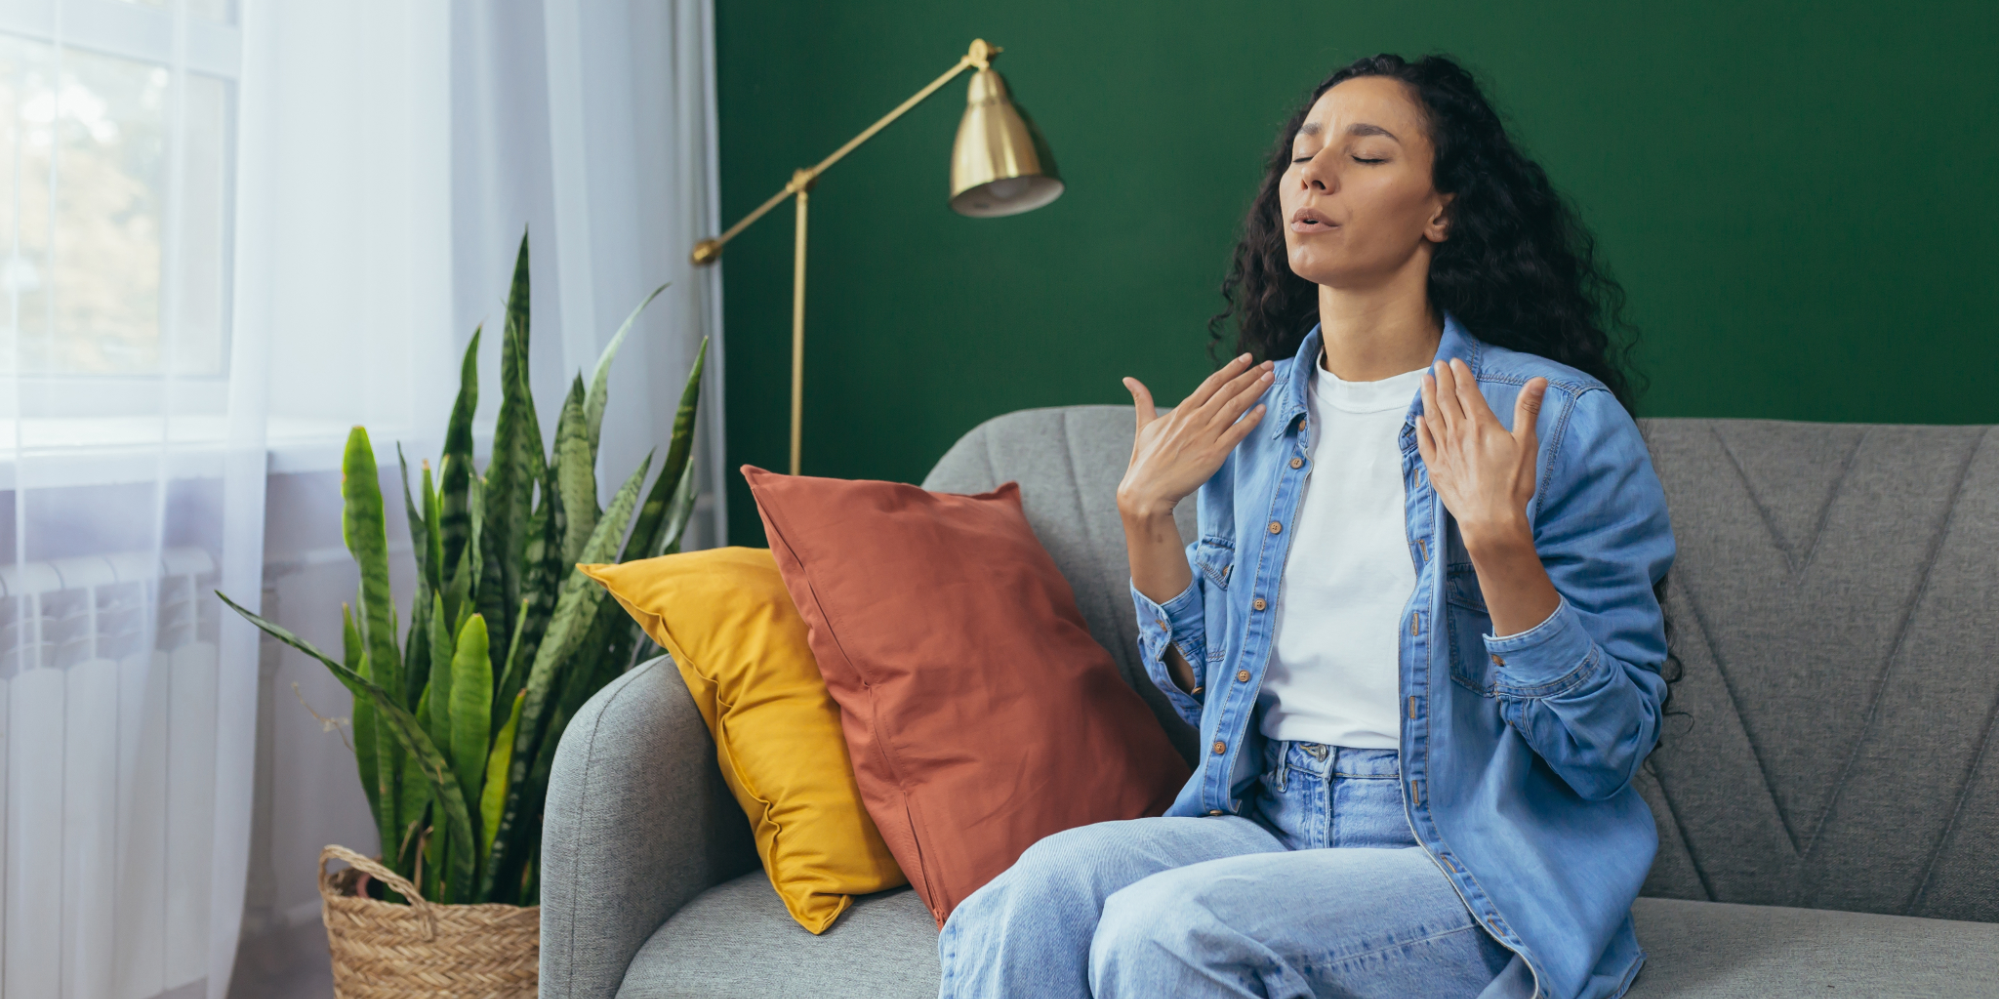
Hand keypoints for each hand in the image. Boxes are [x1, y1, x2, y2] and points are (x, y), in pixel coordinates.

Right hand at [1116, 353, 1273, 521]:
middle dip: (1250, 375)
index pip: (1212, 383)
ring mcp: (1206, 436)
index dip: (1231, 368)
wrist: (1147, 490)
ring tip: (1271, 378)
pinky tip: (1263, 409)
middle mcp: (1196, 418)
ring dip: (1255, 390)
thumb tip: (1128, 380)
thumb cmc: (1146, 461)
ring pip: (1236, 406)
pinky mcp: (1214, 454)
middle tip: (1268, 364)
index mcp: (1182, 410)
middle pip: (1228, 390)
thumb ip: (1142, 400)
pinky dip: (1251, 419)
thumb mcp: (1144, 425)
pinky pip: (1237, 432)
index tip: (1246, 359)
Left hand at [1416, 359, 1559, 634]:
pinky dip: (1420, 429)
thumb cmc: (1512, 485)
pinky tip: (1418, 420)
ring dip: (1427, 398)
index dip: (1460, 375)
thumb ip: (1528, 409)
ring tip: (1424, 382)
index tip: (1454, 362)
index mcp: (1481, 426)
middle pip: (1446, 401)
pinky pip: (1425, 444)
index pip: (1467, 392)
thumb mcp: (1527, 444)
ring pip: (1432, 418)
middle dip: (1441, 380)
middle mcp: (1459, 435)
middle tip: (1437, 365)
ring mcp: (1445, 452)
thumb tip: (1538, 380)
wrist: (1490, 520)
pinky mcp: (1437, 470)